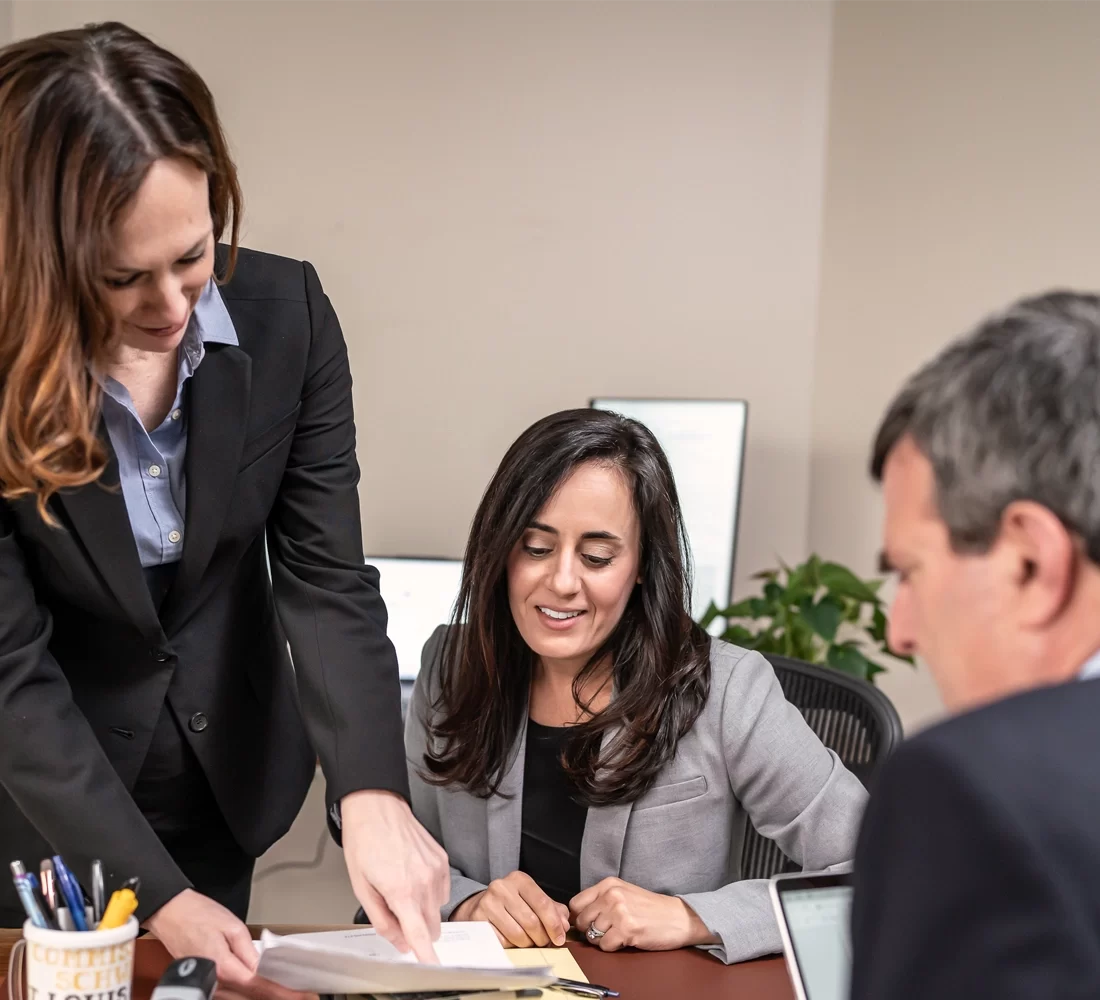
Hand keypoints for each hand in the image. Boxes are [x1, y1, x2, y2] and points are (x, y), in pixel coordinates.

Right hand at [145, 889, 310, 999]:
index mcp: (222, 968)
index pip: (259, 986)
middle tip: (301, 994)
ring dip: (263, 995)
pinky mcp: (204, 986)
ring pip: (240, 999)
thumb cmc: (197, 915)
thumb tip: (264, 968)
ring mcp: (207, 988)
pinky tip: (261, 987)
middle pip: (251, 997)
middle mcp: (213, 984)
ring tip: (286, 990)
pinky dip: (247, 993)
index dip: (282, 993)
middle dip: (276, 996)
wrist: (170, 915)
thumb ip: (250, 951)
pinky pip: (230, 994)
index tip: (302, 995)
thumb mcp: (232, 926)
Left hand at [341, 789, 449, 962]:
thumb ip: (381, 920)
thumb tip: (398, 941)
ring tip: (402, 888)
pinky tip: (413, 877)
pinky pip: (442, 889)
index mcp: (401, 890)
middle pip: (430, 927)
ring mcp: (437, 869)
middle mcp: (425, 881)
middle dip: (416, 930)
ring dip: (423, 910)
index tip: (432, 968)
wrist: (377, 806)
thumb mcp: (361, 887)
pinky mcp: (443, 859)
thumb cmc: (364, 841)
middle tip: (395, 913)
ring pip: (437, 909)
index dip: (427, 956)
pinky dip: (430, 892)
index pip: (419, 934)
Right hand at [452, 871, 568, 947]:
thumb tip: (564, 925)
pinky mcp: (478, 920)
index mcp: (519, 879)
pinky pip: (503, 942)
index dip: (554, 924)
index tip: (559, 938)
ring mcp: (488, 903)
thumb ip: (552, 909)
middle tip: (544, 942)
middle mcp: (502, 887)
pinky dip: (512, 946)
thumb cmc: (510, 904)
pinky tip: (512, 941)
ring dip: (528, 944)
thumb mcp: (532, 899)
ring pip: (518, 935)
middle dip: (542, 937)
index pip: (542, 903)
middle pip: (531, 921)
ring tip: (528, 941)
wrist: (479, 905)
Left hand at [569, 878, 717, 951]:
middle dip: (590, 930)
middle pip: (582, 920)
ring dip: (602, 940)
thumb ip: (601, 900)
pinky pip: (605, 945)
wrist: (677, 917)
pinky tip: (624, 940)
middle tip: (606, 931)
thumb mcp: (624, 893)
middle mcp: (611, 895)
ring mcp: (619, 911)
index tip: (588, 923)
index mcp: (608, 884)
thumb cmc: (651, 908)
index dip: (579, 917)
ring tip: (618, 934)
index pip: (576, 903)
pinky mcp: (627, 929)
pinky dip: (612, 947)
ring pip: (592, 934)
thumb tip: (577, 916)